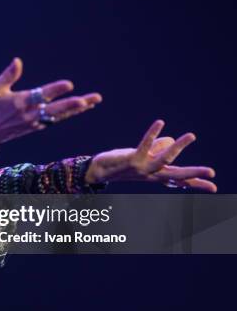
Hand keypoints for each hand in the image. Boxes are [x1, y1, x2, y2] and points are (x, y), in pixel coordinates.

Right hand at [0, 58, 101, 148]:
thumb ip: (8, 75)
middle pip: (55, 110)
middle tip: (88, 100)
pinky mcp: (36, 127)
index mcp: (20, 102)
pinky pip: (56, 120)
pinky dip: (69, 113)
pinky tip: (82, 108)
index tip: (69, 84)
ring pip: (59, 116)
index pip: (40, 95)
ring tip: (94, 102)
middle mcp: (29, 114)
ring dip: (77, 109)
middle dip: (73, 104)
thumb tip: (18, 60)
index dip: (55, 90)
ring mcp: (34, 122)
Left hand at [84, 120, 216, 191]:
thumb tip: (171, 140)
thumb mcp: (142, 158)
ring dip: (178, 147)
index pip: (179, 180)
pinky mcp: (131, 159)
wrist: (97, 172)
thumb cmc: (121, 164)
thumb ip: (157, 150)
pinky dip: (153, 134)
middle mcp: (150, 174)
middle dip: (194, 174)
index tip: (213, 187)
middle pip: (176, 174)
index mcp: (155, 175)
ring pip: (164, 159)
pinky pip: (144, 145)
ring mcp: (141, 168)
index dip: (195, 183)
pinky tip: (160, 123)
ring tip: (191, 135)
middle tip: (211, 172)